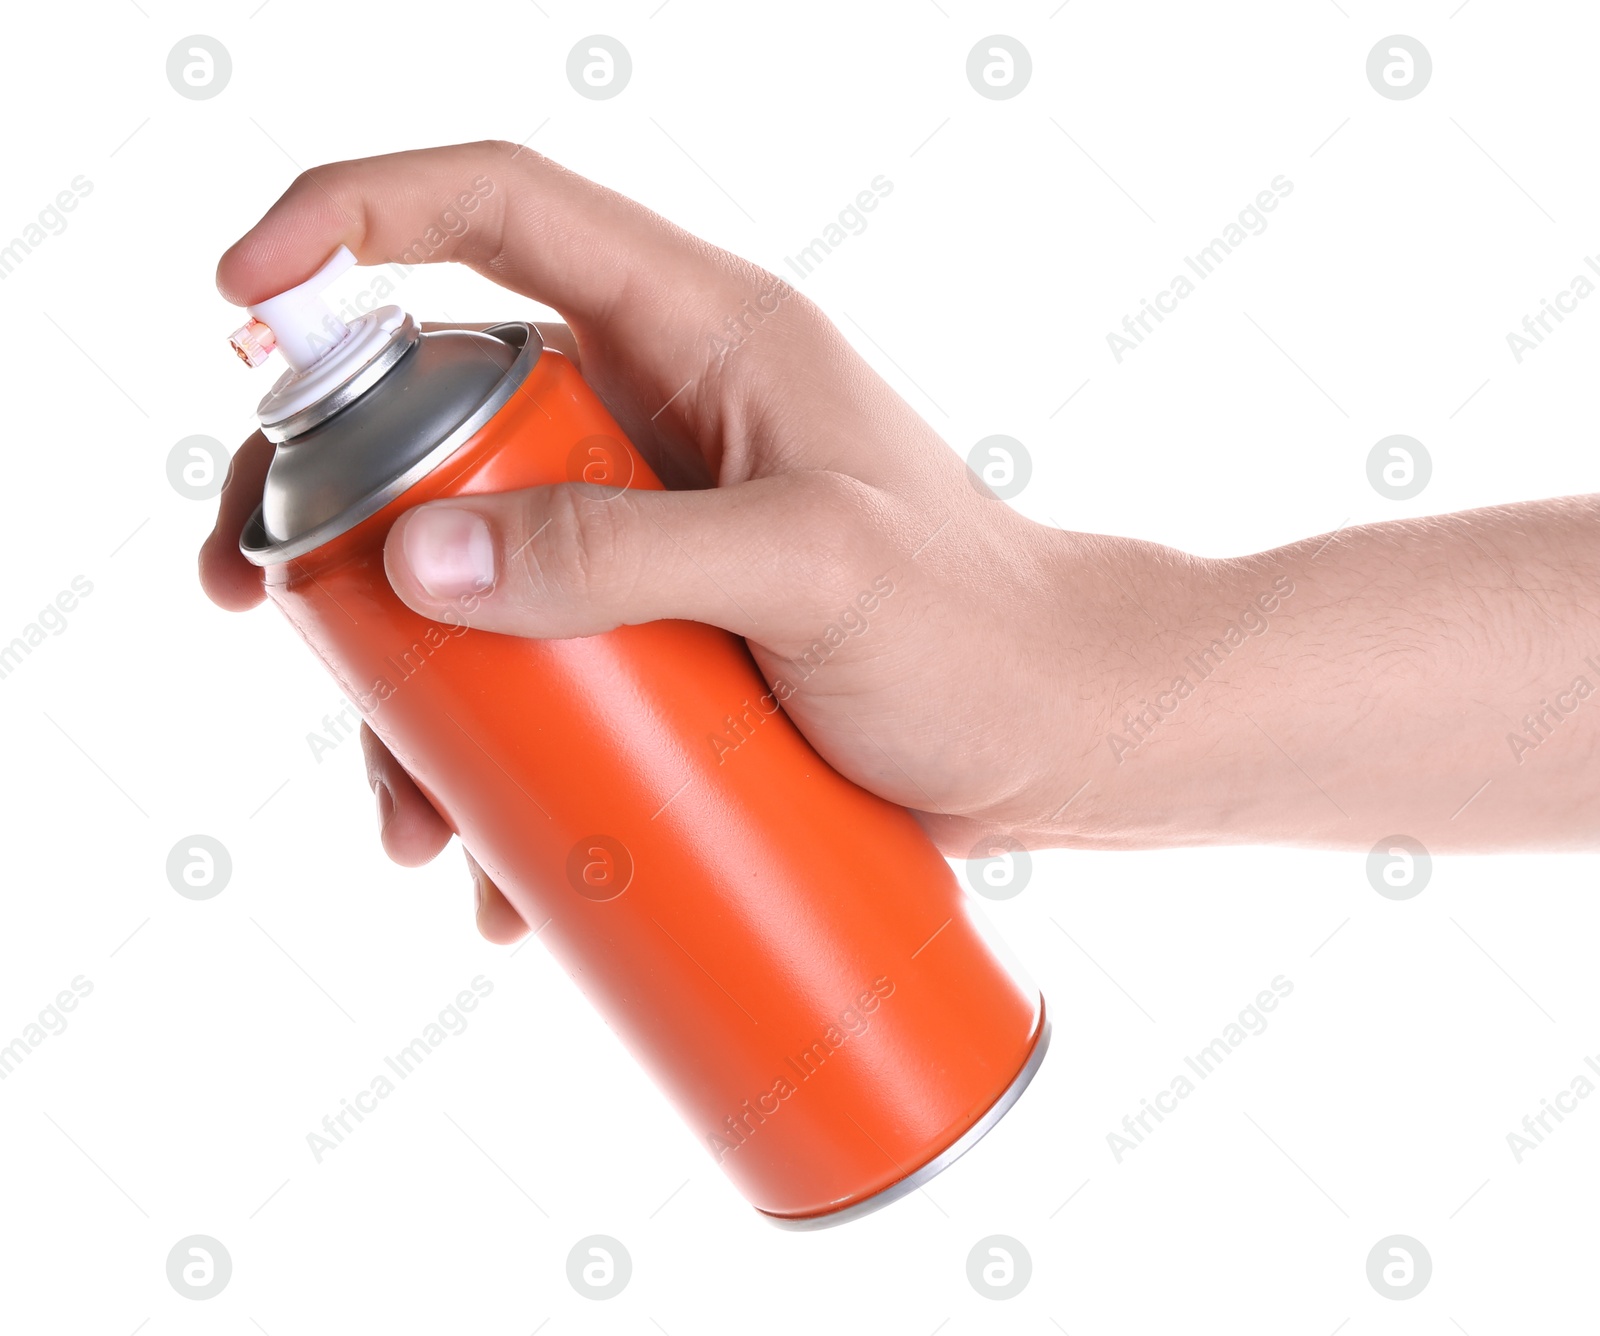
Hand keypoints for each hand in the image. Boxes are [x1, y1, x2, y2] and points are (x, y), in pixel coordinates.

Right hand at [200, 141, 1133, 940]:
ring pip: (465, 556)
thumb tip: (417, 563)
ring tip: (407, 816)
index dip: (351, 217)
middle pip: (435, 404)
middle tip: (252, 596)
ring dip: (399, 671)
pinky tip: (488, 852)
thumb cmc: (976, 632)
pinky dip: (487, 744)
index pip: (497, 207)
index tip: (240, 292)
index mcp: (699, 331)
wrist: (1058, 736)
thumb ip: (628, 552)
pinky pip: (531, 656)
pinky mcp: (658, 625)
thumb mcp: (815, 573)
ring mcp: (649, 522)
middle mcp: (655, 410)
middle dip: (324, 497)